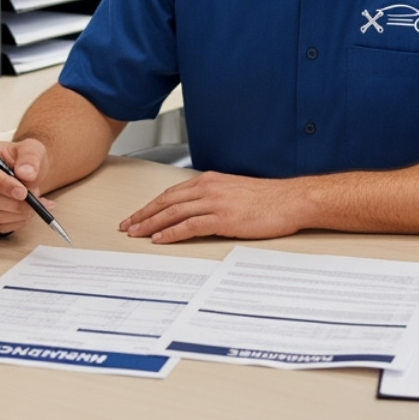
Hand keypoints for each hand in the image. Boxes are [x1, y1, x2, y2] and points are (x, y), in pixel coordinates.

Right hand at [0, 137, 54, 232]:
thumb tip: (26, 173)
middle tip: (35, 198)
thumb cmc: (24, 158)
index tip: (23, 192)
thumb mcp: (32, 149)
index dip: (2, 185)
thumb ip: (30, 158)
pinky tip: (27, 212)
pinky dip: (16, 222)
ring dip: (18, 213)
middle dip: (16, 203)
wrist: (26, 171)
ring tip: (34, 204)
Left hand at [119, 172, 307, 243]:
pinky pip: (189, 226)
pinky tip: (160, 239)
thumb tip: (199, 211)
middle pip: (166, 201)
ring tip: (136, 233)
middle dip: (143, 214)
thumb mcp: (235, 192)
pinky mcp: (223, 219)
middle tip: (127, 225)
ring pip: (173, 213)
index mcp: (210, 181)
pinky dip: (171, 232)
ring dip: (151, 224)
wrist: (291, 200)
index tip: (137, 214)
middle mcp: (209, 188)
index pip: (172, 193)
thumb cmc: (268, 199)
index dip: (151, 205)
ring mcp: (215, 203)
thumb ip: (215, 197)